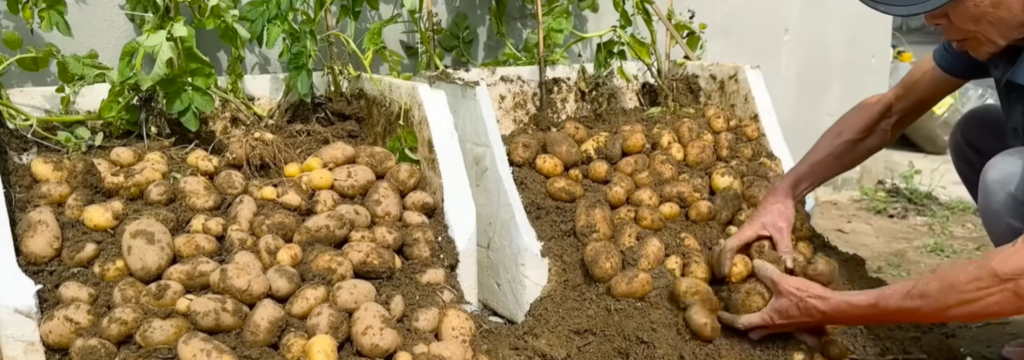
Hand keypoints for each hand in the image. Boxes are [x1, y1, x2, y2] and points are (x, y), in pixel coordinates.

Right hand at [715, 188, 795, 278]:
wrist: (782, 195)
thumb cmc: (779, 209)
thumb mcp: (783, 229)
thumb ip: (785, 248)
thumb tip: (788, 268)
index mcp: (746, 232)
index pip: (730, 247)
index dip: (725, 260)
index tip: (725, 274)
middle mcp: (743, 233)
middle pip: (727, 249)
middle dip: (722, 263)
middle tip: (724, 279)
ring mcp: (748, 234)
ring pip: (734, 249)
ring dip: (730, 261)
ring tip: (731, 276)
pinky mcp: (753, 235)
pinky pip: (743, 248)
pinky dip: (741, 258)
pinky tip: (748, 267)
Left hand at [718, 260, 834, 341]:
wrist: (832, 307)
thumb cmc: (808, 298)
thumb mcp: (784, 282)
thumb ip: (768, 273)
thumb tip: (755, 263)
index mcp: (768, 319)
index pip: (742, 323)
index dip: (728, 319)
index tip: (720, 313)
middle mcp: (774, 326)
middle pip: (752, 330)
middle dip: (742, 324)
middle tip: (734, 313)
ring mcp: (785, 327)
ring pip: (765, 328)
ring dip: (756, 321)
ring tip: (750, 307)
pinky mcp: (794, 323)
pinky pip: (776, 323)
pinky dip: (769, 316)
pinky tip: (772, 304)